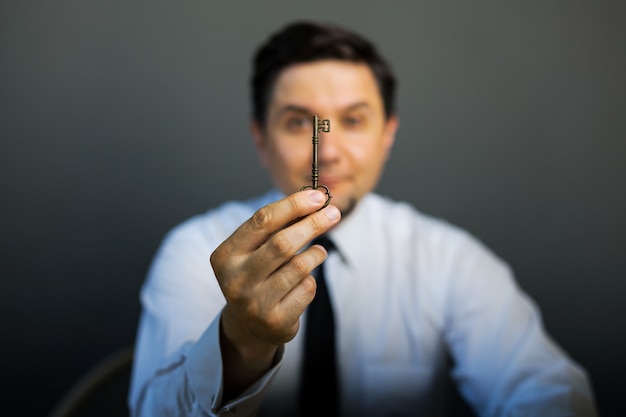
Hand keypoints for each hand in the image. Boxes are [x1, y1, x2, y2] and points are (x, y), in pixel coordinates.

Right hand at [210, 189, 340, 396]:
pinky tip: (306, 278)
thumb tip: (312, 200)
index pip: (262, 221)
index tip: (317, 196)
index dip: (292, 206)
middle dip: (312, 224)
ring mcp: (255, 303)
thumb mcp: (254, 251)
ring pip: (298, 266)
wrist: (248, 326)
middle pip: (282, 243)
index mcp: (225, 256)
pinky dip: (312, 278)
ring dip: (315, 253)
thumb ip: (275, 228)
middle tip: (333, 213)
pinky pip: (307, 288)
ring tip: (319, 250)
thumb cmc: (255, 275)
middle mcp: (236, 279)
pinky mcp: (276, 320)